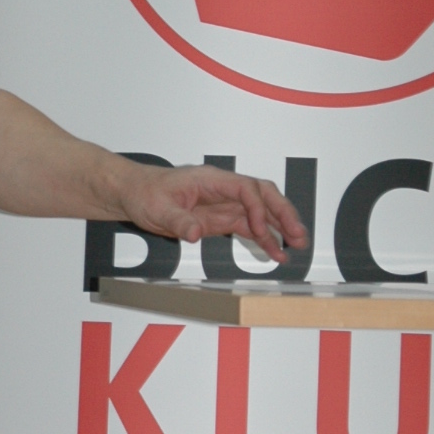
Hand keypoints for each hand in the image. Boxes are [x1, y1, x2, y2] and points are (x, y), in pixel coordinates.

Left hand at [113, 162, 306, 262]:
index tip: (259, 229)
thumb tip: (196, 234)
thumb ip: (178, 221)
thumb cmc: (146, 193)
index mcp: (211, 179)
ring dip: (279, 228)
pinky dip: (264, 239)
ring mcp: (225, 204)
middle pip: (264, 195)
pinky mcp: (222, 219)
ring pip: (261, 211)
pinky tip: (276, 253)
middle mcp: (224, 189)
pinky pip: (249, 227)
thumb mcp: (158, 209)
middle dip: (283, 214)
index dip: (257, 208)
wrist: (135, 194)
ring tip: (296, 246)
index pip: (246, 188)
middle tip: (298, 235)